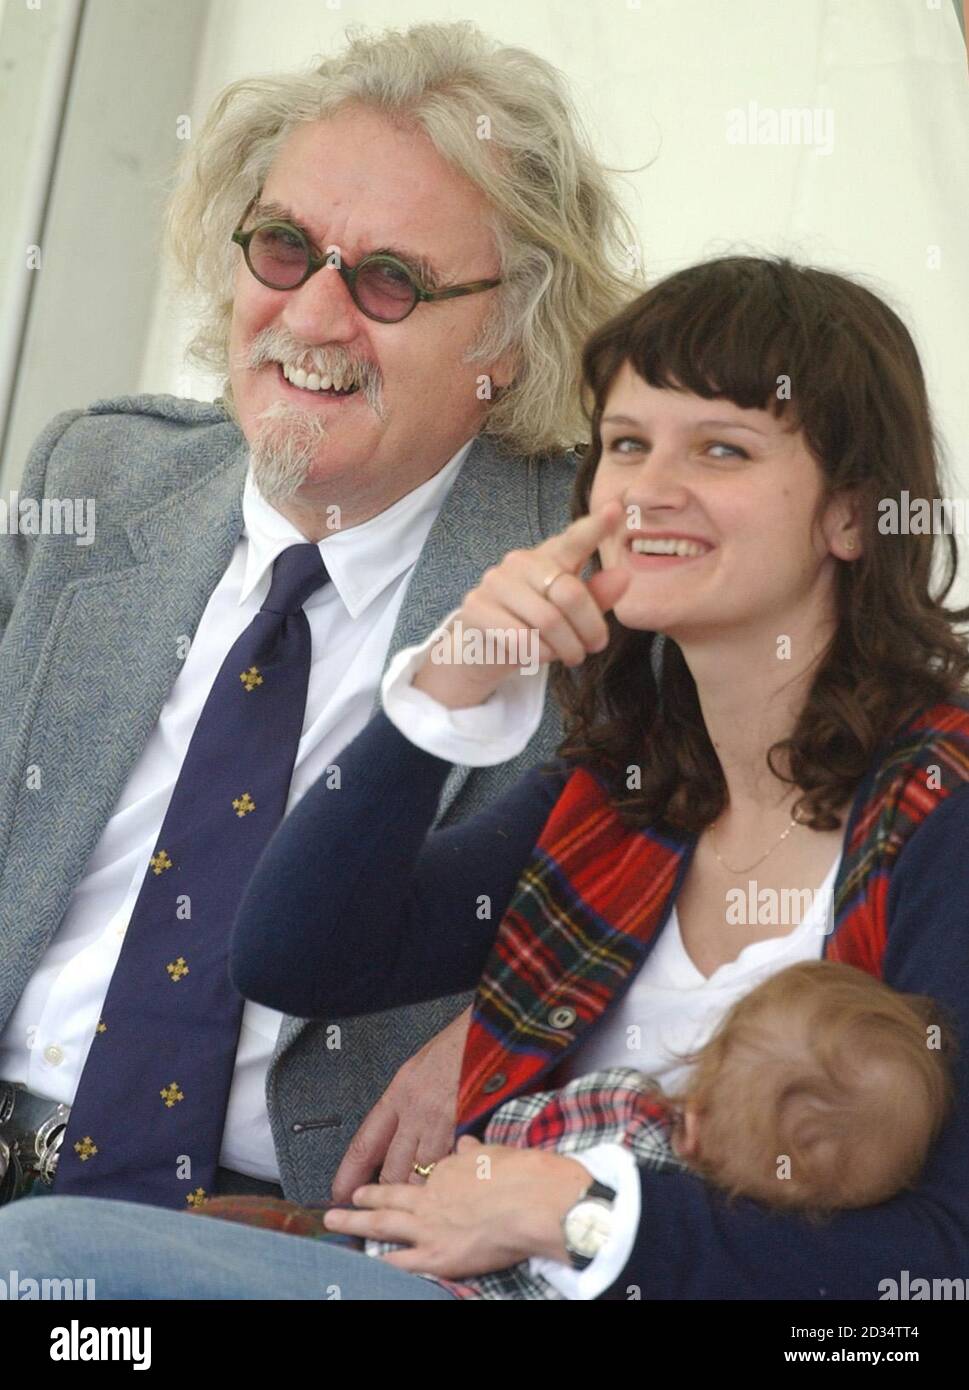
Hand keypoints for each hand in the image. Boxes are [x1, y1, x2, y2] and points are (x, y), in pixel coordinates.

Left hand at [323, 1135, 591, 1276]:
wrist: (533, 1202)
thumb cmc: (523, 1174)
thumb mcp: (496, 1152)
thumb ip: (475, 1151)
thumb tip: (466, 1144)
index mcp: (447, 1168)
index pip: (420, 1172)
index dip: (404, 1176)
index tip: (395, 1178)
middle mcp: (431, 1195)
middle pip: (390, 1193)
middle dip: (366, 1196)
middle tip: (345, 1198)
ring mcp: (430, 1226)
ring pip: (384, 1223)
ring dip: (357, 1222)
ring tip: (335, 1221)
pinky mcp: (437, 1255)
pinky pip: (400, 1262)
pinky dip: (381, 1262)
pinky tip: (365, 1262)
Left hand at [330, 1008, 469, 1202]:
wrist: (492, 1029)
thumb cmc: (460, 1045)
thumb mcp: (420, 1068)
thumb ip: (406, 1102)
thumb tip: (397, 1134)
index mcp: (400, 1091)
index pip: (365, 1141)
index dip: (349, 1172)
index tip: (340, 1192)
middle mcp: (416, 1109)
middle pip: (391, 1167)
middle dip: (385, 1191)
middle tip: (380, 1206)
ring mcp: (442, 1121)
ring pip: (420, 1173)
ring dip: (418, 1189)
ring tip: (418, 1201)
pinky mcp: (468, 1128)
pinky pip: (450, 1165)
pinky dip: (447, 1178)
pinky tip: (449, 1184)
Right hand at [411, 500, 629, 708]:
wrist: (485, 650)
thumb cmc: (535, 627)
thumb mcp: (571, 615)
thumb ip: (596, 597)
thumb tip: (623, 576)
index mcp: (549, 556)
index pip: (575, 539)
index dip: (596, 526)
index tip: (617, 508)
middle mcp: (521, 561)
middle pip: (570, 593)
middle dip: (590, 628)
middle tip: (594, 646)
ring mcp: (495, 582)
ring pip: (548, 620)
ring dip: (566, 647)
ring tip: (570, 656)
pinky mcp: (476, 606)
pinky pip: (521, 637)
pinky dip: (539, 655)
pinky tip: (539, 656)